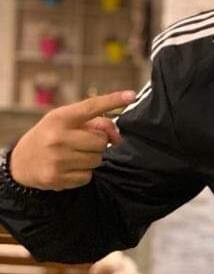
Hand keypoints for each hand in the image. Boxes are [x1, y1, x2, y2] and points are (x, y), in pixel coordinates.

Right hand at [10, 91, 135, 190]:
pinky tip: (68, 167)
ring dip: (91, 158)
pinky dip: (83, 173)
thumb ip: (92, 122)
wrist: (22, 162)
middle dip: (98, 143)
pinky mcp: (58, 178)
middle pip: (101, 141)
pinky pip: (88, 176)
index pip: (91, 107)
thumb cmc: (50, 137)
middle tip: (82, 143)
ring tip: (73, 155)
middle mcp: (57, 137)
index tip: (131, 95)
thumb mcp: (64, 122)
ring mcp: (57, 159)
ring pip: (97, 159)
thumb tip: (117, 136)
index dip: (113, 100)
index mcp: (60, 118)